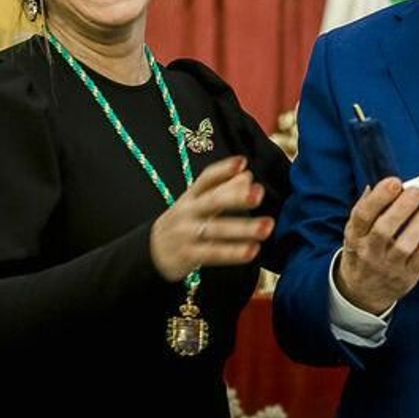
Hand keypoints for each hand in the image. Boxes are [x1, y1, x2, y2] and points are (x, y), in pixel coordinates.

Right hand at [149, 156, 273, 281]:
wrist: (151, 252)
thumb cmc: (185, 222)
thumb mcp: (198, 204)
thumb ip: (223, 189)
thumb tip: (247, 175)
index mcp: (190, 196)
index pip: (206, 179)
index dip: (223, 170)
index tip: (243, 163)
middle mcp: (187, 212)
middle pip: (212, 201)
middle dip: (236, 197)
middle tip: (259, 194)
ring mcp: (186, 234)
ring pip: (216, 229)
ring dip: (243, 228)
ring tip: (267, 226)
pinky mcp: (187, 255)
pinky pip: (213, 253)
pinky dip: (233, 253)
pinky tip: (253, 250)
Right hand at [334, 177, 418, 313]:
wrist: (362, 292)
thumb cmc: (363, 252)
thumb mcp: (356, 232)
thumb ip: (365, 208)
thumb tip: (374, 185)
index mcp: (355, 236)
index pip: (362, 215)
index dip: (378, 197)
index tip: (394, 182)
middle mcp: (369, 252)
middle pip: (384, 229)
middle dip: (402, 207)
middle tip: (417, 191)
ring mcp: (389, 266)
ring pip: (405, 244)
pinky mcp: (407, 276)